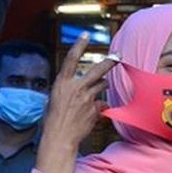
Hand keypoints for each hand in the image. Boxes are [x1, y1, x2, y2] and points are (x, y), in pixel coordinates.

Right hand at [35, 34, 116, 172]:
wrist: (59, 137)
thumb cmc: (53, 119)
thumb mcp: (55, 99)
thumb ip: (69, 90)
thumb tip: (82, 89)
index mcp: (62, 83)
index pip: (71, 58)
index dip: (79, 45)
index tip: (86, 35)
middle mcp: (76, 88)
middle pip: (98, 70)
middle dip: (110, 62)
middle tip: (118, 56)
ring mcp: (88, 99)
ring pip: (102, 85)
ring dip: (102, 85)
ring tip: (96, 90)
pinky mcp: (95, 109)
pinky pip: (101, 103)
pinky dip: (99, 106)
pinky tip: (91, 113)